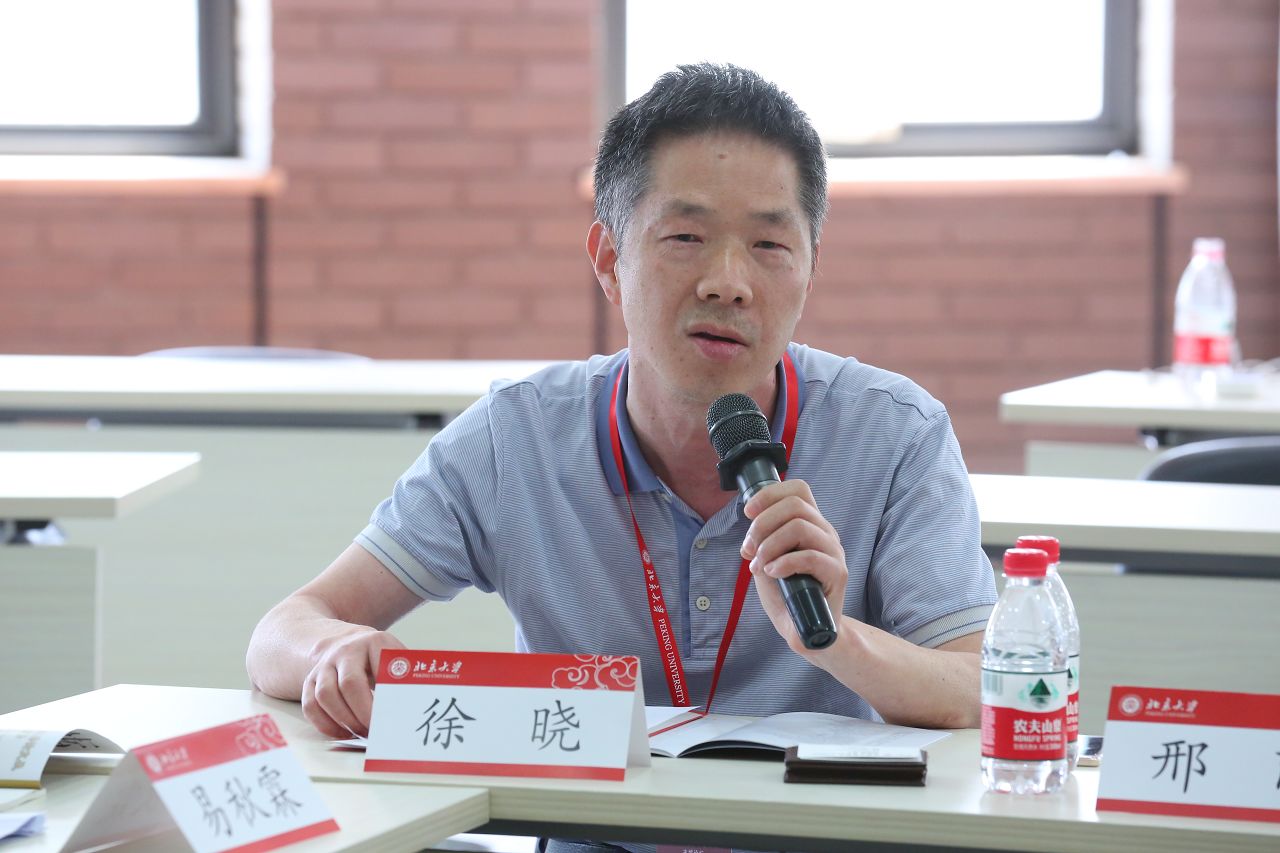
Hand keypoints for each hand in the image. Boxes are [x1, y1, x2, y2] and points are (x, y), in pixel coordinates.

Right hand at [301, 626, 405, 737]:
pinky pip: (310, 705)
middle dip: (362, 713)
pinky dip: (326, 724)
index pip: (378, 670)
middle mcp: (345, 651)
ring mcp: (324, 666)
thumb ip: (408, 679)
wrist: (346, 643)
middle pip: (348, 684)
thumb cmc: (380, 659)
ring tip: (362, 733)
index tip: (393, 717)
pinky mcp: (310, 680)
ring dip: (344, 720)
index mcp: (374, 643)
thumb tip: (418, 707)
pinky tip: (344, 733)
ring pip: (324, 695)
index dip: (385, 698)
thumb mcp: (397, 659)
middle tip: (376, 731)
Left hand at [739, 479, 846, 655]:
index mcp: (809, 524)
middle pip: (794, 505)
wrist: (805, 629)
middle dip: (762, 524)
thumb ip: (761, 542)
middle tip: (749, 549)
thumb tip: (751, 535)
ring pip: (799, 527)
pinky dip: (784, 563)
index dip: (770, 494)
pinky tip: (772, 574)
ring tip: (759, 566)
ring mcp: (834, 551)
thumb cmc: (787, 594)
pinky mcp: (838, 573)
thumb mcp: (767, 561)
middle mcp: (824, 532)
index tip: (748, 512)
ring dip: (770, 545)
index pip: (798, 490)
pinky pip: (810, 556)